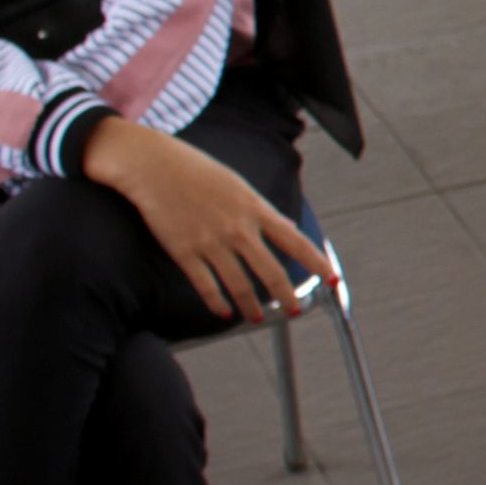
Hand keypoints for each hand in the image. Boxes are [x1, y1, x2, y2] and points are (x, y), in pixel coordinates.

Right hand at [82, 118, 333, 324]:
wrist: (153, 166)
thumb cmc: (198, 172)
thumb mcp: (239, 186)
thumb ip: (263, 210)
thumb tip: (288, 227)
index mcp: (255, 209)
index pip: (296, 241)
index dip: (317, 263)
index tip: (332, 280)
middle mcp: (238, 228)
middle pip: (272, 272)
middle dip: (287, 297)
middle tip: (294, 311)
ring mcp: (211, 242)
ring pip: (240, 286)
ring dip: (252, 306)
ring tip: (258, 317)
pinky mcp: (184, 252)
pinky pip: (206, 286)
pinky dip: (218, 303)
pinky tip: (225, 312)